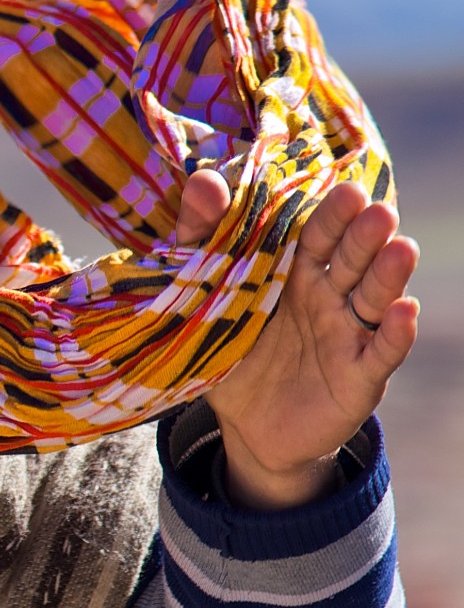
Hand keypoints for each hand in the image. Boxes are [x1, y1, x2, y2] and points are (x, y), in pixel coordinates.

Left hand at [175, 169, 418, 509]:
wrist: (246, 427)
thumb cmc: (227, 350)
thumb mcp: (203, 295)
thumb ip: (202, 238)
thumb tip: (203, 180)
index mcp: (293, 275)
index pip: (315, 237)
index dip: (330, 216)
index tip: (345, 190)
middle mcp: (328, 299)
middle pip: (351, 262)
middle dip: (365, 237)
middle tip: (378, 211)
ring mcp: (348, 336)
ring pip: (373, 299)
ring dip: (389, 275)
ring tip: (402, 249)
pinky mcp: (359, 378)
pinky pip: (380, 353)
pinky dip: (395, 334)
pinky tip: (404, 312)